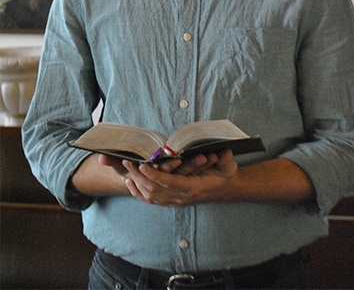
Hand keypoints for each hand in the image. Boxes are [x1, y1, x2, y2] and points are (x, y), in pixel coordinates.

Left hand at [121, 150, 237, 205]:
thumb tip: (226, 152)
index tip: (142, 165)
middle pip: (155, 190)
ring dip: (137, 184)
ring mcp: (177, 201)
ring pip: (151, 196)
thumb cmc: (225, 175)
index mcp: (193, 188)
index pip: (169, 183)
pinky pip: (153, 200)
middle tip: (127, 163)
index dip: (155, 175)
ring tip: (126, 170)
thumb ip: (226, 160)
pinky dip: (140, 193)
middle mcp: (182, 197)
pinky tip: (131, 184)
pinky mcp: (173, 201)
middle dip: (139, 177)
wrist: (226, 189)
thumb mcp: (228, 166)